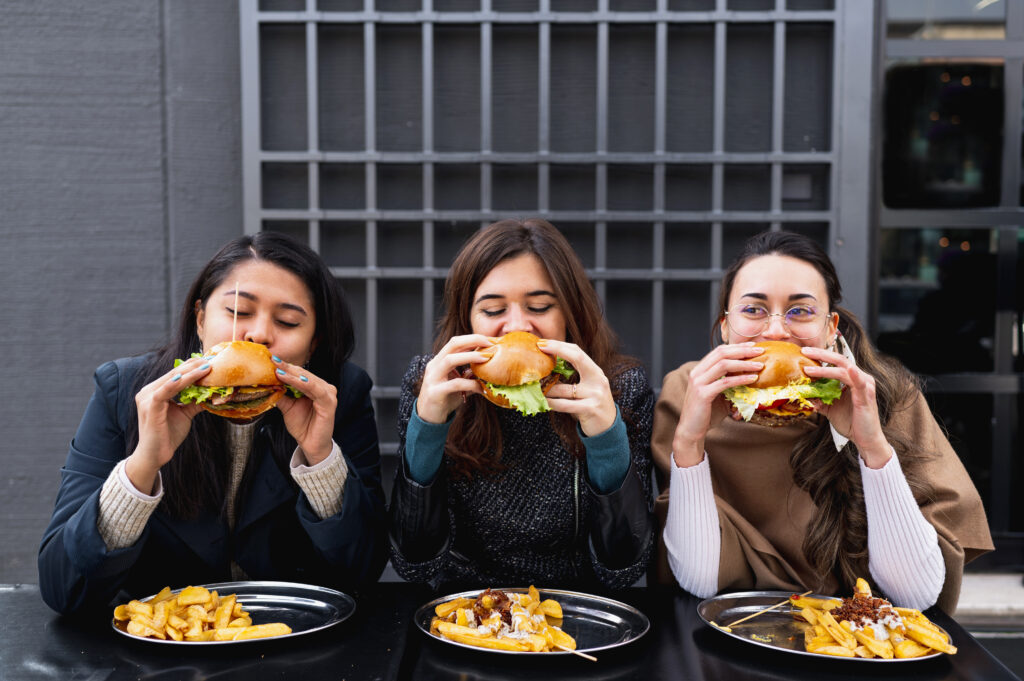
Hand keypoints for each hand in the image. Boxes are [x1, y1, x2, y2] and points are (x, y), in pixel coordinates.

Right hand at [125, 356, 210, 494]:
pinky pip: (164, 392)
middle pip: (174, 373)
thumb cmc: (168, 434)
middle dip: (194, 366)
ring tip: (206, 367)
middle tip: (212, 360)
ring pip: (171, 379)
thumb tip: (214, 393)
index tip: (211, 361)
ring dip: (190, 373)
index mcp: (155, 391)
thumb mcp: (185, 414)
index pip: (176, 373)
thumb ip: (195, 401)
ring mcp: (147, 398)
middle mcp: (148, 391)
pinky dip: (176, 384)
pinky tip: (186, 378)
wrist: (155, 455)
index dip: (193, 366)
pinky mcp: (150, 407)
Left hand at [272, 358, 337, 465]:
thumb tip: (267, 383)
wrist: (311, 444)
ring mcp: (328, 394)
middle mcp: (323, 387)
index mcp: (315, 387)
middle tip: (273, 361)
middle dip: (287, 368)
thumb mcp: (287, 407)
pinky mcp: (329, 402)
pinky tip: (294, 380)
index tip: (271, 361)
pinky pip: (314, 390)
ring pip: (308, 380)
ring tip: (279, 371)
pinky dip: (303, 384)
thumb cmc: (303, 425)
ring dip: (293, 375)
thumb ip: (281, 394)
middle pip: (303, 374)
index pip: (299, 373)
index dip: (285, 367)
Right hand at [416, 334, 491, 423]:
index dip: (472, 338)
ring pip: (450, 360)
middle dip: (473, 340)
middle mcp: (434, 366)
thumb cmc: (444, 399)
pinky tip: (482, 388)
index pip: (455, 342)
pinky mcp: (435, 392)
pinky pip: (455, 384)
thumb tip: (488, 370)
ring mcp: (433, 378)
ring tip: (487, 358)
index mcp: (439, 361)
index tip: (489, 340)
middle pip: (452, 344)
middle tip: (490, 344)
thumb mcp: (457, 384)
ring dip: (470, 356)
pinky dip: (470, 384)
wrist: (428, 418)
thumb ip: (469, 376)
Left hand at [536, 339, 616, 436]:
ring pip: (564, 388)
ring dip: (547, 387)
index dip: (560, 346)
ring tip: (534, 384)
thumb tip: (549, 363)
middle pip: (578, 358)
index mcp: (596, 372)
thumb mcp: (588, 387)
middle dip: (557, 349)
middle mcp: (598, 380)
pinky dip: (551, 403)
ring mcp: (595, 394)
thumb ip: (575, 375)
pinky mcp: (590, 409)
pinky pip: (564, 404)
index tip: (542, 343)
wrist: (608, 427)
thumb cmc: (591, 404)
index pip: (578, 352)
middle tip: (540, 346)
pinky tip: (543, 402)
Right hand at [671, 343, 763, 467]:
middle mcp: (697, 373)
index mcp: (699, 370)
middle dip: (742, 350)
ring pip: (723, 365)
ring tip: (760, 365)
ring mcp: (698, 383)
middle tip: (760, 351)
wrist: (691, 430)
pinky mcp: (703, 394)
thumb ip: (729, 385)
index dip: (737, 346)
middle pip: (721, 353)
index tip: (753, 346)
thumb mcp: (719, 395)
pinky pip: (725, 382)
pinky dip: (741, 379)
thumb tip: (750, 378)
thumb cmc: (706, 413)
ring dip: (744, 363)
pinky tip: (753, 379)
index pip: (719, 351)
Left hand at [801, 346, 890, 467]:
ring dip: (825, 369)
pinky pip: (859, 383)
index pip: (836, 362)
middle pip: (840, 360)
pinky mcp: (866, 396)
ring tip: (808, 369)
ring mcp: (865, 386)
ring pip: (844, 370)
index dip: (821, 355)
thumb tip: (802, 393)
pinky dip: (853, 375)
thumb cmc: (850, 422)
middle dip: (821, 354)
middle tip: (804, 350)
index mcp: (853, 379)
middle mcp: (861, 378)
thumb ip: (819, 398)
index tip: (804, 352)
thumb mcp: (829, 408)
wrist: (865, 440)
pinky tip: (848, 369)